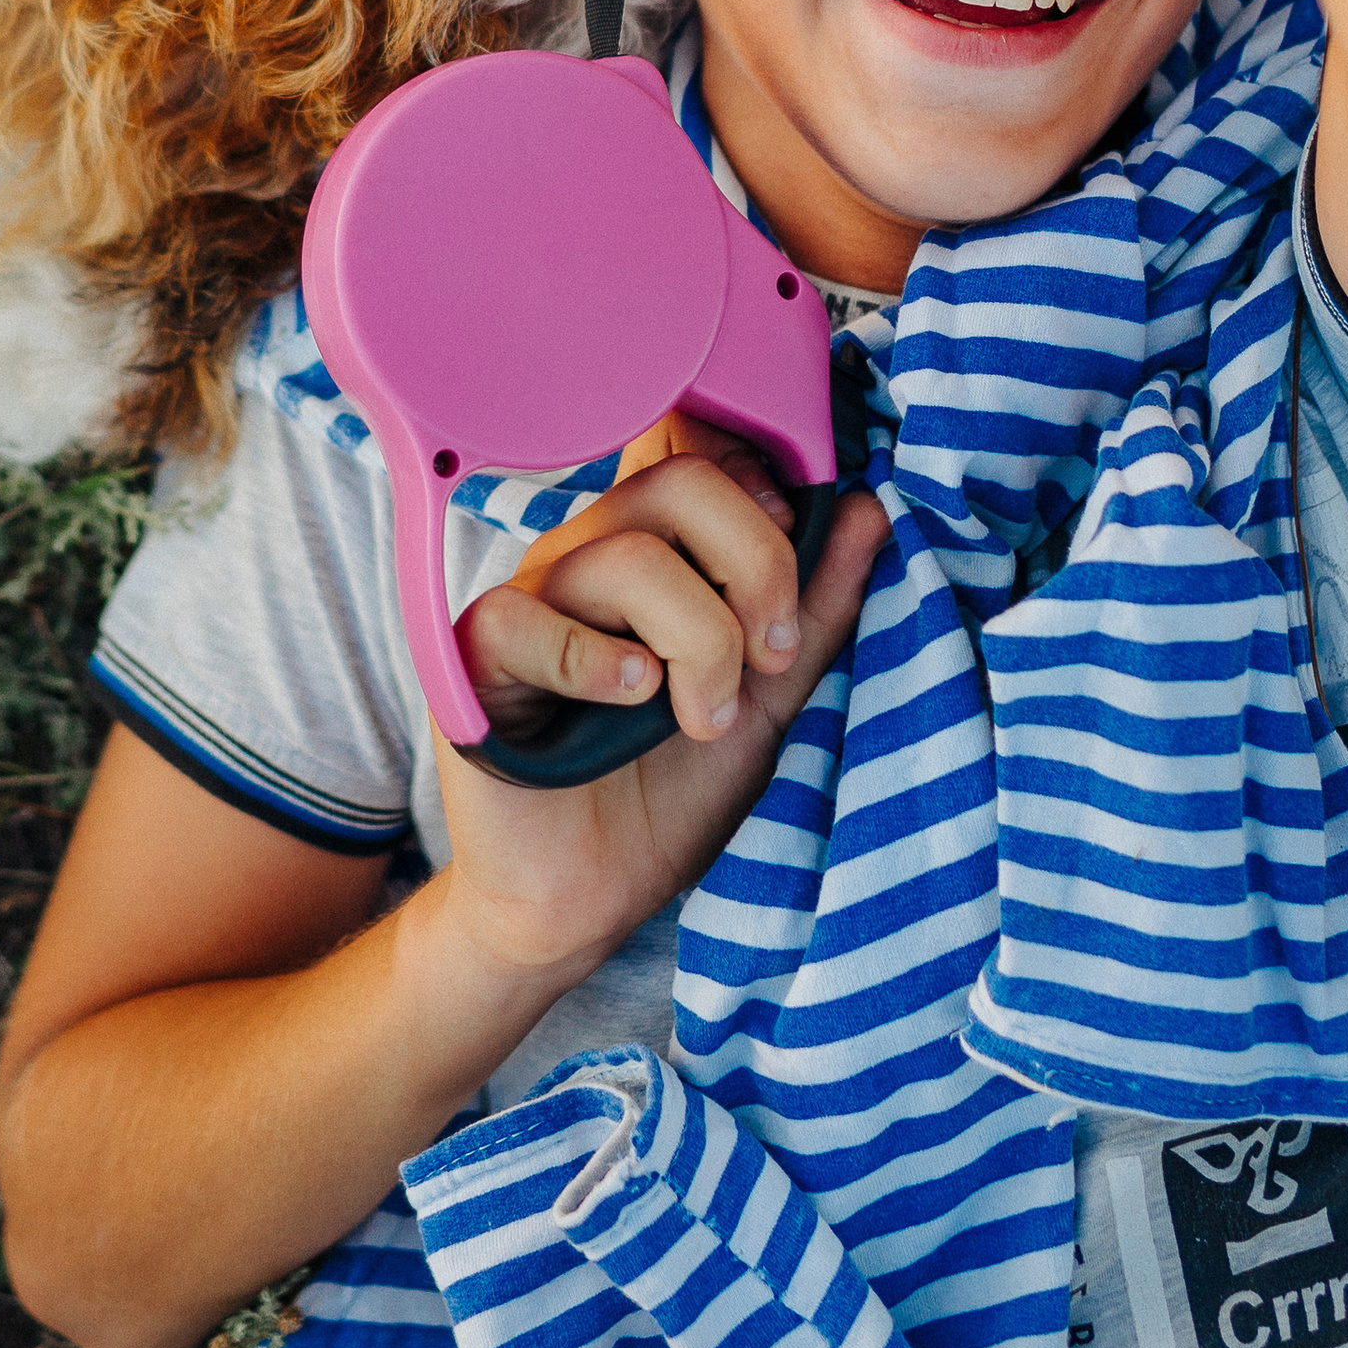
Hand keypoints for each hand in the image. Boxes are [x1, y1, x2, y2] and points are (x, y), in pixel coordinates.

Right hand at [420, 452, 886, 999]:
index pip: (699, 448)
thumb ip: (814, 610)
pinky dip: (596, 661)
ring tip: (702, 716)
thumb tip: (870, 510)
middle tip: (771, 661)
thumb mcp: (769, 699)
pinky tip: (631, 700)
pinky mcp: (476, 656)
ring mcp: (530, 596)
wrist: (590, 898)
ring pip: (625, 557)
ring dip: (696, 642)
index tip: (795, 565)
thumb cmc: (670, 791)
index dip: (759, 483)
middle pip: (678, 486)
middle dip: (755, 568)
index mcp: (655, 545)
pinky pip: (528, 619)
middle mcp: (589, 551)